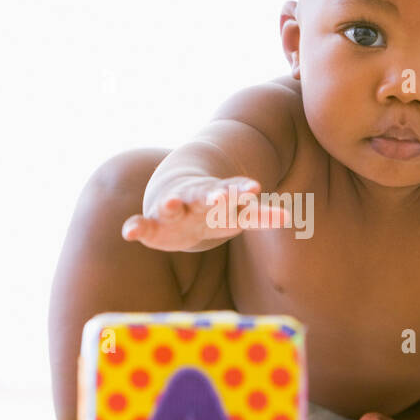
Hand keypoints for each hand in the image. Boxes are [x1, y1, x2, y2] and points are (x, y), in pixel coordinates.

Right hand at [121, 175, 290, 251]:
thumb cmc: (211, 211)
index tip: (254, 187)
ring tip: (170, 204)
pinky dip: (136, 227)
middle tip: (219, 196)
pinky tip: (129, 231)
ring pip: (172, 206)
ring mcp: (173, 211)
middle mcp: (195, 200)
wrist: (173, 197)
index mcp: (218, 198)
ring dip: (172, 204)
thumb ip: (260, 215)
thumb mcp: (236, 214)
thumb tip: (289, 215)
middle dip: (212, 196)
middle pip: (204, 196)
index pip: (234, 192)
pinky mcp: (154, 225)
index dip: (242, 191)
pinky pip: (143, 225)